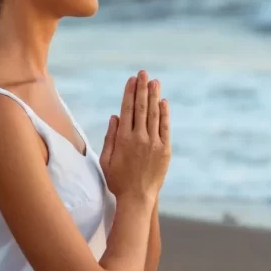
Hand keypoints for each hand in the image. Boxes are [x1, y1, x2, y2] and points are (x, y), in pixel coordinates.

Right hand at [99, 70, 170, 200]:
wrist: (137, 197)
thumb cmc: (118, 180)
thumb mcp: (106, 160)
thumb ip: (110, 137)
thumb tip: (115, 116)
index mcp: (123, 139)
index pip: (127, 109)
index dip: (129, 93)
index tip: (131, 80)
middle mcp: (139, 138)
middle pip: (141, 107)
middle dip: (142, 88)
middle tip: (143, 73)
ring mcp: (153, 143)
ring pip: (154, 114)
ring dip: (154, 96)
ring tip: (154, 82)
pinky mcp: (165, 150)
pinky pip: (165, 127)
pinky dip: (164, 114)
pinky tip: (163, 102)